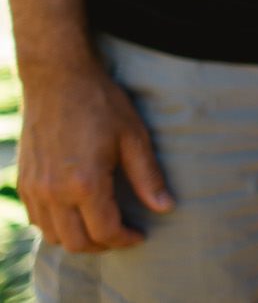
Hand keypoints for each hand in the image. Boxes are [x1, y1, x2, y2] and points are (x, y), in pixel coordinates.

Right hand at [17, 58, 172, 252]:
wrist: (57, 79)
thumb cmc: (101, 103)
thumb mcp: (133, 136)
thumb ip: (148, 177)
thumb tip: (166, 208)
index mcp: (84, 183)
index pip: (105, 232)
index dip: (125, 240)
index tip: (141, 234)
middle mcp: (53, 192)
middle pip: (76, 243)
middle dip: (103, 246)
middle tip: (122, 234)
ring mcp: (34, 188)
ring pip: (52, 236)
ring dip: (78, 239)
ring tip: (101, 226)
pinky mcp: (23, 181)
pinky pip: (37, 219)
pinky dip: (56, 226)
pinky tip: (76, 212)